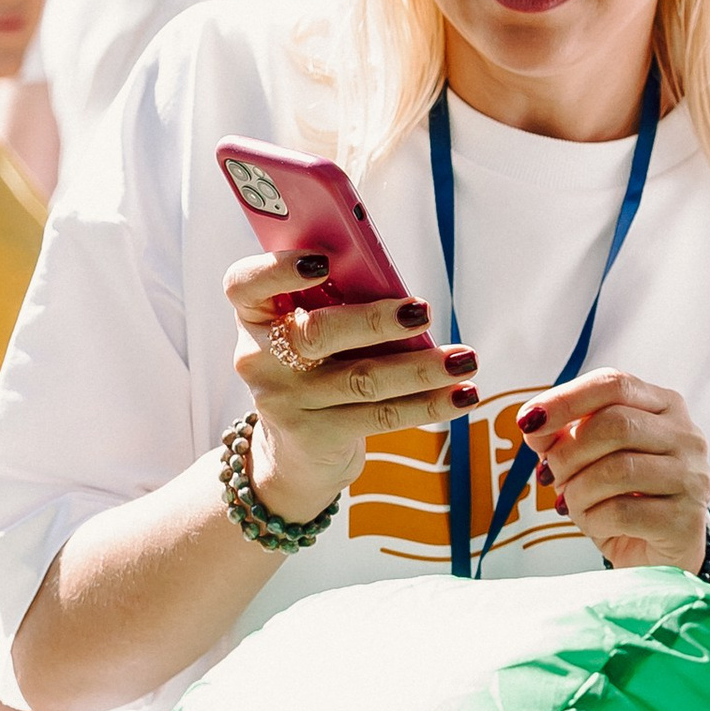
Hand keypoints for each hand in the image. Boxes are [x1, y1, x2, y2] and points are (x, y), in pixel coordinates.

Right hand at [229, 251, 476, 526]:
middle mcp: (258, 357)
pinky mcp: (315, 436)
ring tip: (465, 359)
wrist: (297, 449)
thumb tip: (399, 289)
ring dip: (420, 368)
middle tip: (423, 310)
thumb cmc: (316, 362)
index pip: (244, 284)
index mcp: (253, 313)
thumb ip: (337, 299)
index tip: (322, 261)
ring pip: (361, 379)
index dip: (279, 270)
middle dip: (373, 321)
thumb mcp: (312, 324)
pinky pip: (381, 416)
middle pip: (315, 334)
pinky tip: (462, 393)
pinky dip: (428, 404)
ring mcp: (284, 401)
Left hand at [518, 369, 709, 575]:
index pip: (614, 383)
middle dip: (569, 452)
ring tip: (572, 504)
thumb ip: (564, 435)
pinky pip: (621, 512)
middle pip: (615, 424)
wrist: (657, 554)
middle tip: (551, 475)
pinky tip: (596, 525)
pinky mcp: (685, 521)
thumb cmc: (622, 498)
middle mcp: (686, 436)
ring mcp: (691, 478)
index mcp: (664, 406)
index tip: (528, 422)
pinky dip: (593, 520)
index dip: (566, 399)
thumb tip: (534, 425)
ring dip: (578, 490)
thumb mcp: (589, 459)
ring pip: (617, 469)